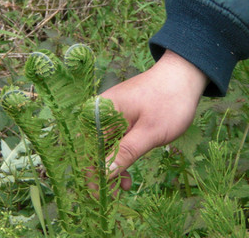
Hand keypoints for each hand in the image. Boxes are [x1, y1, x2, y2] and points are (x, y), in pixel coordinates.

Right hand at [101, 49, 207, 189]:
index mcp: (101, 112)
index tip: (100, 195)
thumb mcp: (149, 132)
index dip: (93, 174)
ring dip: (112, 167)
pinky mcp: (119, 117)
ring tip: (125, 186)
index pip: (89, 149)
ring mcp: (109, 114)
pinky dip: (120, 156)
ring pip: (104, 147)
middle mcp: (100, 112)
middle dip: (103, 173)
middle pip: (94, 149)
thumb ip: (125, 153)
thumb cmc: (168, 102)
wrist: (183, 76)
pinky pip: (114, 140)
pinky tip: (127, 171)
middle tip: (116, 194)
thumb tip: (104, 174)